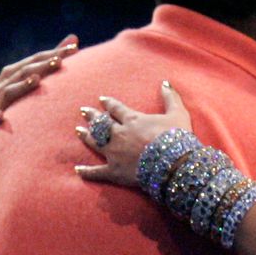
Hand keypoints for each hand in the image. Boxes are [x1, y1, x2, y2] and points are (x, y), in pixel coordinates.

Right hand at [0, 34, 78, 143]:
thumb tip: (74, 37)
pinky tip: (1, 115)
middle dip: (41, 65)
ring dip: (22, 85)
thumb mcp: (34, 79)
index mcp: (16, 73)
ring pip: (9, 91)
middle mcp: (5, 83)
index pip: (38, 60)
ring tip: (36, 80)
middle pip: (24, 71)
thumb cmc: (19, 99)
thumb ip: (52, 61)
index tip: (76, 49)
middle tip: (59, 61)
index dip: (55, 53)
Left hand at [75, 80, 192, 185]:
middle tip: (83, 111)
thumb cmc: (177, 137)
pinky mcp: (114, 171)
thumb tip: (165, 82)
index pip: (116, 108)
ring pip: (95, 142)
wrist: (174, 163)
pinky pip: (97, 172)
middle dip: (92, 116)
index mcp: (133, 120)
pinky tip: (77, 170)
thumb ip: (170, 97)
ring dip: (86, 136)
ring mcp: (114, 153)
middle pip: (101, 123)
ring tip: (78, 131)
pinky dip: (87, 171)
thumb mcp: (178, 113)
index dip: (109, 104)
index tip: (102, 100)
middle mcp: (119, 134)